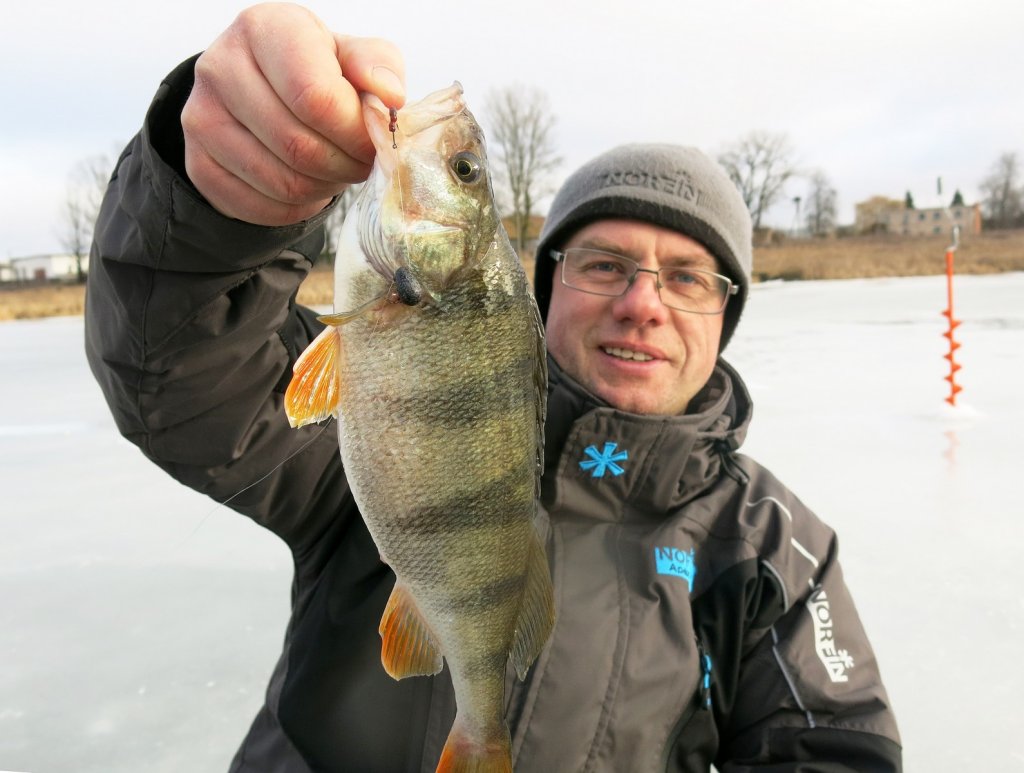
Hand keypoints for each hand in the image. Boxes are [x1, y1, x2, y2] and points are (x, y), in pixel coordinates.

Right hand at [182, 3, 404, 225]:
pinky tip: (308, 186)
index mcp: (265, 28)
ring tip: (335, 170)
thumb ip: (376, 67)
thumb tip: (390, 95)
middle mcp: (220, 66)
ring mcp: (201, 117)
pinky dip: (296, 208)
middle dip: (344, 166)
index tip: (374, 142)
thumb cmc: (317, 70)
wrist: (261, 90)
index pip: (316, 97)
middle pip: (298, 146)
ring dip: (323, 188)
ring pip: (282, 182)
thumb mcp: (351, 57)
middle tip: (361, 164)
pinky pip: (260, 206)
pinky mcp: (197, 163)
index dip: (355, 133)